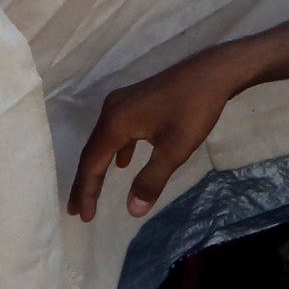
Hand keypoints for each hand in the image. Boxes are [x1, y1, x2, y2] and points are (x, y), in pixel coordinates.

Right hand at [68, 51, 241, 219]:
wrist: (212, 72)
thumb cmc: (194, 109)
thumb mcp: (175, 149)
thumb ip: (151, 180)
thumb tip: (132, 210)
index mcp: (116, 122)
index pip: (92, 163)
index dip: (86, 191)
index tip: (82, 216)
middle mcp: (111, 110)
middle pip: (91, 152)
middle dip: (85, 182)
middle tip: (76, 210)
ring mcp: (122, 102)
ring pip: (103, 141)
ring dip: (98, 167)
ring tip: (93, 191)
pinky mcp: (134, 100)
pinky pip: (116, 131)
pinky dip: (114, 151)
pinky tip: (123, 163)